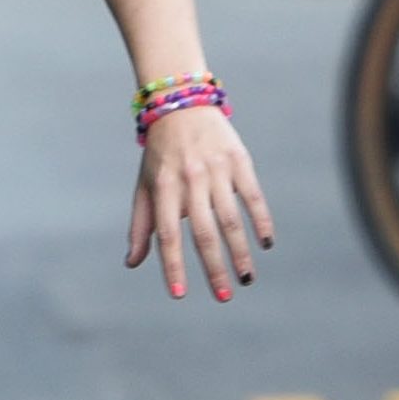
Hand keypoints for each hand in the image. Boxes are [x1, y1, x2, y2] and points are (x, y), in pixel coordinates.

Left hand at [126, 106, 272, 303]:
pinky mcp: (239, 160)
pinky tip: (266, 244)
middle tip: (223, 297)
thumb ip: (140, 225)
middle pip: (204, 232)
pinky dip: (261, 221)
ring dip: (241, 252)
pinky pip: (253, 197)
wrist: (180, 103)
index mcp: (163, 187)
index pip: (168, 235)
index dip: (172, 266)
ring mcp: (216, 169)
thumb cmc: (160, 153)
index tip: (179, 294)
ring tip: (246, 278)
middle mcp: (190, 179)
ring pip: (231, 219)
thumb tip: (132, 263)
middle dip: (214, 268)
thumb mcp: (144, 185)